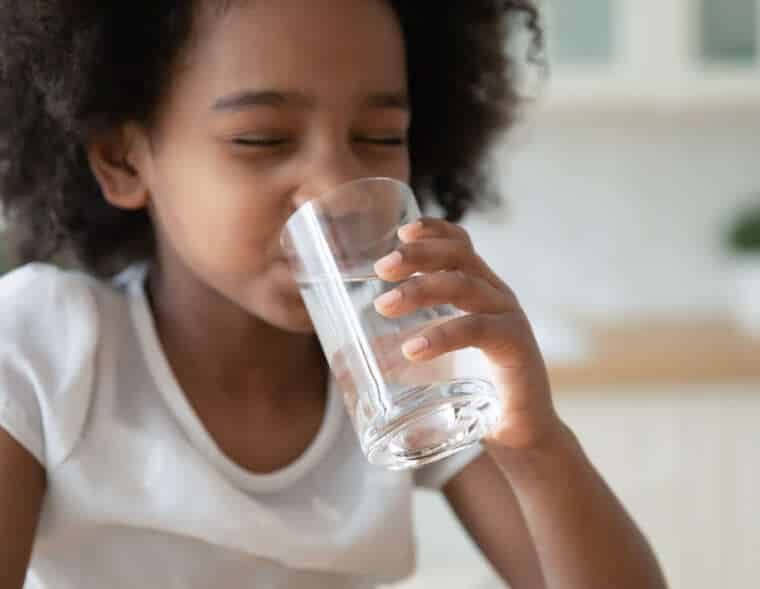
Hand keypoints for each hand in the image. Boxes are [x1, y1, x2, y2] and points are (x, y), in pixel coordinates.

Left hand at [372, 217, 561, 449]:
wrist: (522, 440)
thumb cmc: (474, 397)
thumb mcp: (437, 365)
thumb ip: (400, 352)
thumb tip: (342, 356)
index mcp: (481, 293)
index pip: (462, 246)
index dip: (435, 231)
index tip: (401, 232)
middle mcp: (497, 298)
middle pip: (459, 256)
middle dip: (418, 254)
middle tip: (382, 269)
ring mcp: (509, 320)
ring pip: (465, 285)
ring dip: (421, 289)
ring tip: (384, 306)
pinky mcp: (517, 349)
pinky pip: (478, 329)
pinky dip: (443, 335)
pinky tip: (413, 349)